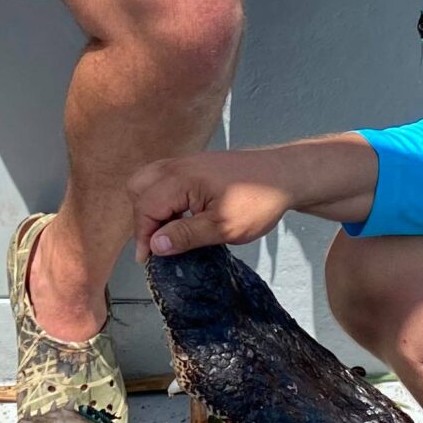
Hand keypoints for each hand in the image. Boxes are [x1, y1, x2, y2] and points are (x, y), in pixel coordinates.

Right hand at [132, 148, 306, 256]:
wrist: (284, 175)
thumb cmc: (258, 201)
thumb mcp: (224, 227)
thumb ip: (186, 235)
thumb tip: (155, 245)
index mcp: (182, 179)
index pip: (146, 207)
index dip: (143, 236)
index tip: (148, 261)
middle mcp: (178, 166)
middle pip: (138, 188)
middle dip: (141, 218)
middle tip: (157, 243)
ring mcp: (186, 162)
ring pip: (147, 180)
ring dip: (149, 206)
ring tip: (166, 229)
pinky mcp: (194, 165)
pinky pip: (163, 177)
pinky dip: (160, 196)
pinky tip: (179, 214)